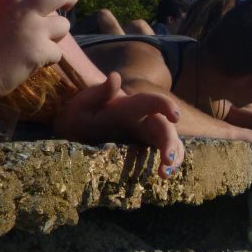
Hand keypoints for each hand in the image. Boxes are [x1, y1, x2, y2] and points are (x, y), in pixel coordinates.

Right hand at [0, 0, 74, 95]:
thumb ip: (13, 9)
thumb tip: (31, 6)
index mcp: (13, 2)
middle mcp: (27, 12)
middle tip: (70, 5)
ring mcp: (35, 31)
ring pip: (64, 26)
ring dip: (57, 36)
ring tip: (42, 44)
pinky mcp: (40, 51)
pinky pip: (57, 53)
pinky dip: (48, 59)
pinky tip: (33, 62)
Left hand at [58, 71, 184, 178]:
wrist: (76, 123)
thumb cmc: (78, 113)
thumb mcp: (82, 103)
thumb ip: (98, 92)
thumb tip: (114, 77)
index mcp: (128, 106)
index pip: (151, 101)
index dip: (166, 105)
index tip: (175, 117)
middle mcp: (142, 117)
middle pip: (163, 126)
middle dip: (169, 142)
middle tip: (166, 162)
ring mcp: (145, 131)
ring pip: (168, 139)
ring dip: (173, 154)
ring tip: (165, 173)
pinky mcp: (144, 143)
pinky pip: (163, 149)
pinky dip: (170, 160)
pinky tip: (164, 174)